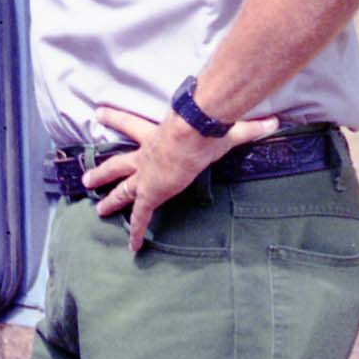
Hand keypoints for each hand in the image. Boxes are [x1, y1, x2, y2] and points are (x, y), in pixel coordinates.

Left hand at [84, 103, 279, 253]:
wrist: (191, 131)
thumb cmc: (204, 124)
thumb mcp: (223, 125)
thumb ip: (248, 126)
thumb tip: (273, 122)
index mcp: (157, 134)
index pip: (131, 124)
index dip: (115, 118)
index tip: (98, 113)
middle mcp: (146, 154)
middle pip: (119, 163)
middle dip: (103, 172)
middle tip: (86, 178)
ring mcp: (147, 175)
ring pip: (122, 188)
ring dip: (109, 198)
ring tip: (96, 208)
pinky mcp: (151, 192)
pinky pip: (140, 216)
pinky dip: (135, 230)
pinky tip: (131, 246)